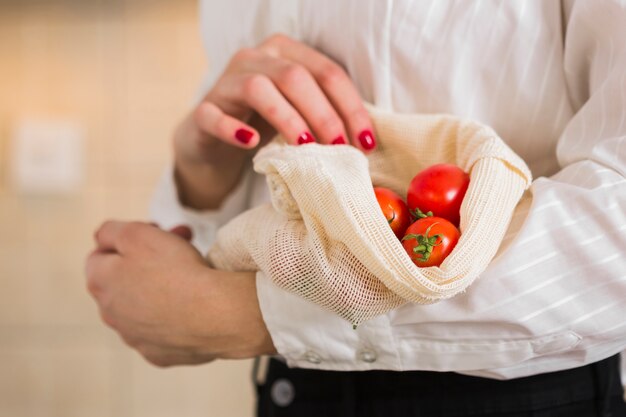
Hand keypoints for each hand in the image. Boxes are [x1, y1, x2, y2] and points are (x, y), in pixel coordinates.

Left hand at [86, 221, 275, 366]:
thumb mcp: (137, 234)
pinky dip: (174, 316)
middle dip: (147, 261)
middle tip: (180, 245)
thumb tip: (103, 238)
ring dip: (159, 289)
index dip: (129, 239)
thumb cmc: (176, 271)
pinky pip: (162, 330)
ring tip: (189, 275)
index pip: (100, 255)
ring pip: (141, 307)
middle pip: (123, 280)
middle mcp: (110, 314)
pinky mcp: (159, 355)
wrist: (215, 315)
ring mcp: (134, 338)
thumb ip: (111, 231)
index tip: (158, 231)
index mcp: (100, 282)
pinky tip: (194, 307)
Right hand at [174, 33, 375, 209]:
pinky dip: (233, 128)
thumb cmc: (265, 123)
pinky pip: (213, 114)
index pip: (327, 72)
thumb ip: (326, 115)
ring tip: (306, 148)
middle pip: (296, 77)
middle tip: (341, 148)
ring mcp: (226, 81)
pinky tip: (251, 143)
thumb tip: (367, 141)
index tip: (367, 143)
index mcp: (287, 52)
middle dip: (324, 114)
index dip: (351, 107)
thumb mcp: (300, 114)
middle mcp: (257, 57)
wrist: (214, 139)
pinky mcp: (203, 109)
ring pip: (258, 87)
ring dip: (287, 118)